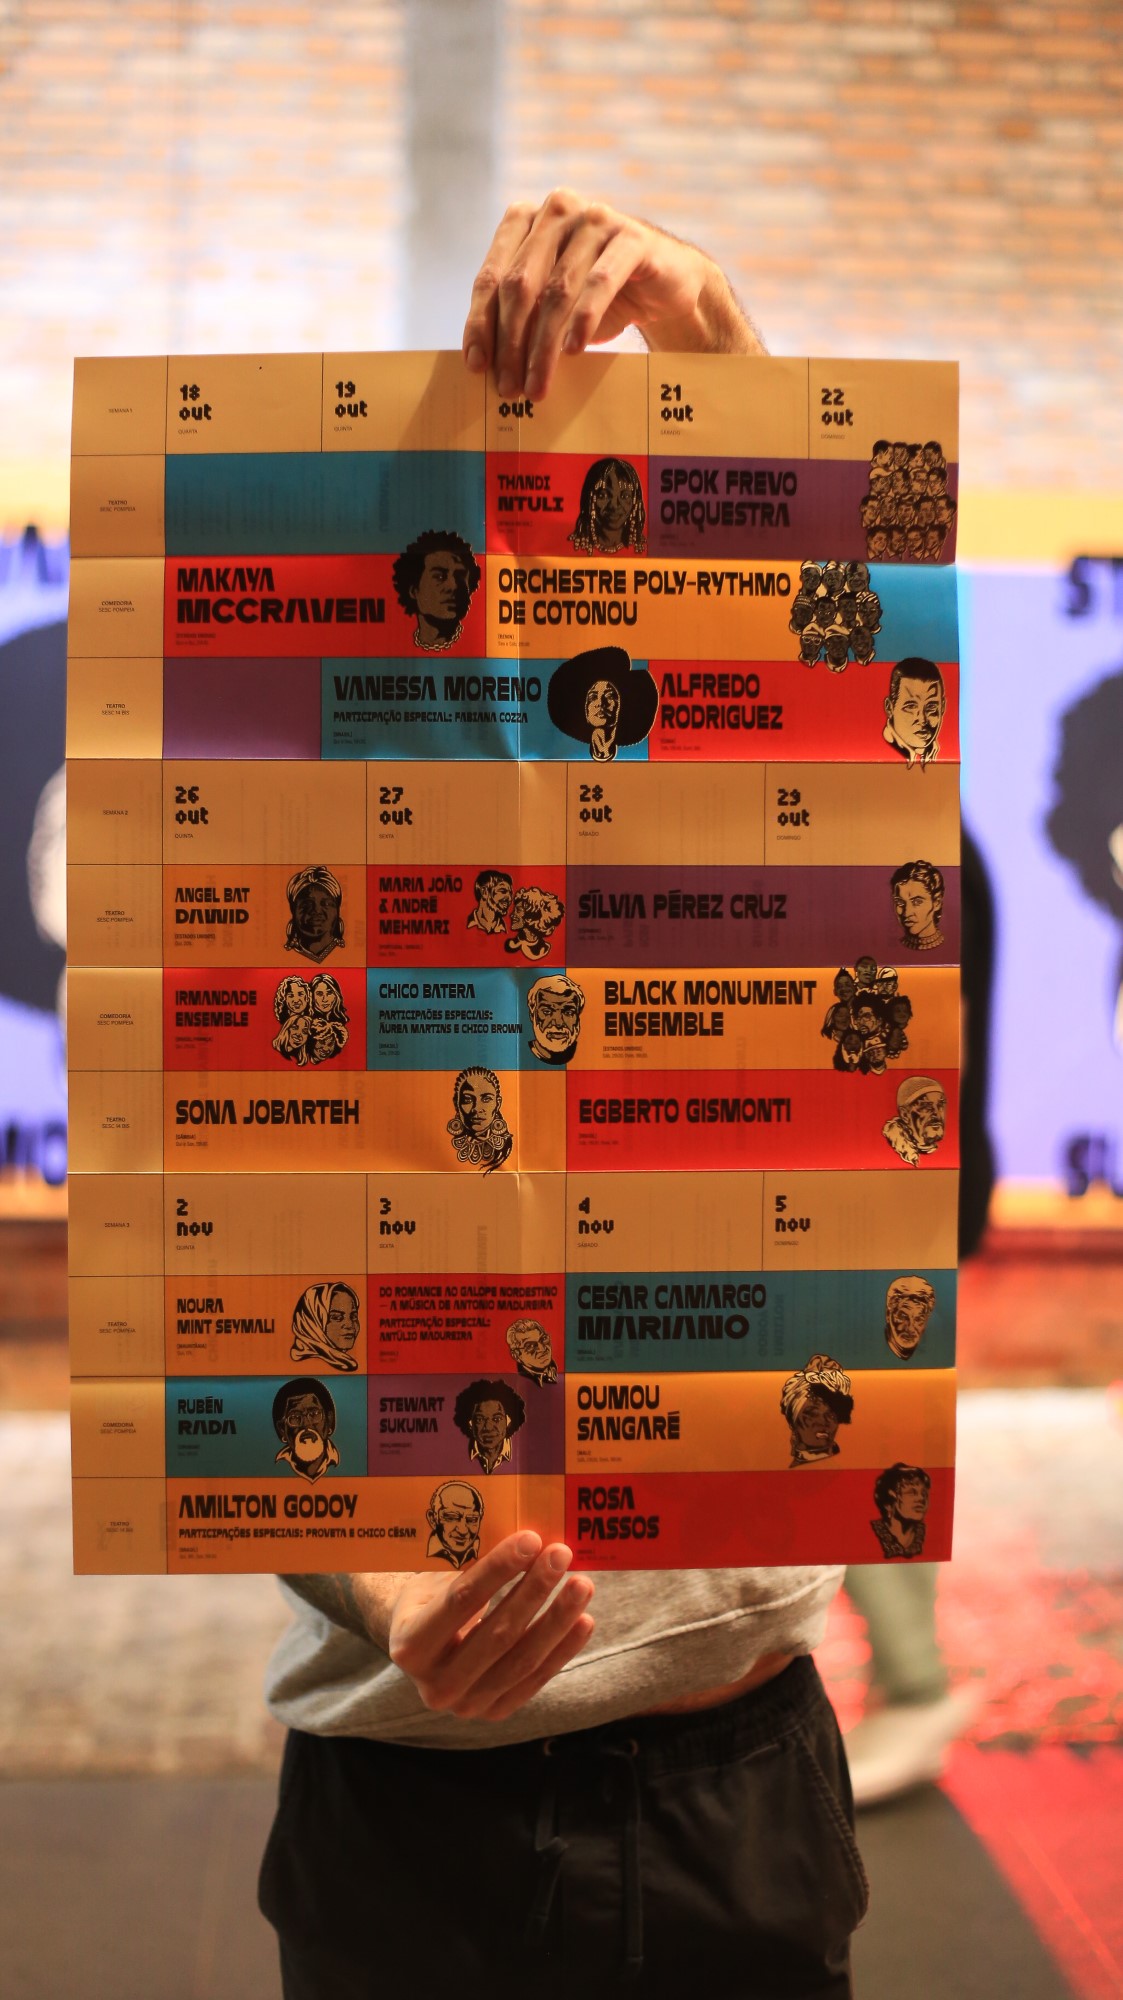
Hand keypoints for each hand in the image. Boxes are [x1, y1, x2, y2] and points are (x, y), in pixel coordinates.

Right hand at [382, 1532, 594, 1722]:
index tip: (532, 1540)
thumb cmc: (429, 1601)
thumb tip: (522, 1534)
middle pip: (497, 1633)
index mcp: (410, 1645)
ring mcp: (466, 1704)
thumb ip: (469, 1563)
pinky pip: (536, 1679)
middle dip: (534, 1590)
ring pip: (522, 1660)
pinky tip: (584, 1620)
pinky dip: (563, 1648)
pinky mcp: (495, 1711)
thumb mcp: (434, 1580)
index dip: (499, 1568)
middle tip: (561, 1554)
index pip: (461, 1600)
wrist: (419, 1648)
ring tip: (582, 1585)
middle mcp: (435, 1684)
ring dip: (557, 1619)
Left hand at [462, 187, 764, 401]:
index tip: (477, 368)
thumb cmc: (599, 299)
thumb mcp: (551, 307)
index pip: (492, 276)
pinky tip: (574, 350)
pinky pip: (600, 282)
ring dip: (544, 345)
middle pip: (520, 284)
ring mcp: (595, 219)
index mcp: (525, 220)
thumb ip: (518, 318)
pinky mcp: (632, 238)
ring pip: (557, 289)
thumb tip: (482, 365)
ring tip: (538, 385)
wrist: (665, 289)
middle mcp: (556, 211)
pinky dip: (583, 319)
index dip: (481, 324)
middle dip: (511, 342)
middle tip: (509, 388)